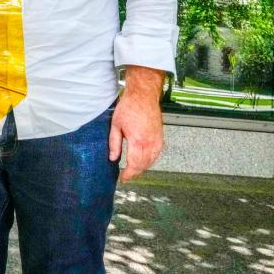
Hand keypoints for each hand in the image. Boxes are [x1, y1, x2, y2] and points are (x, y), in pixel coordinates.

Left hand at [108, 66, 164, 180]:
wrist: (143, 95)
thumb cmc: (130, 106)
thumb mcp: (116, 125)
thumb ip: (114, 143)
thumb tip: (113, 158)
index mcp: (137, 141)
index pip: (134, 165)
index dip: (128, 174)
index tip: (123, 178)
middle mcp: (149, 142)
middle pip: (143, 165)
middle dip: (134, 173)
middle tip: (127, 175)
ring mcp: (157, 140)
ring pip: (151, 161)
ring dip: (142, 168)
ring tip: (133, 170)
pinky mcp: (160, 137)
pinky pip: (157, 154)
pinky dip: (150, 161)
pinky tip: (144, 161)